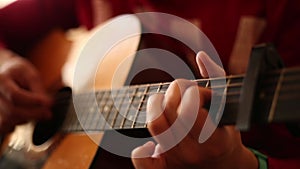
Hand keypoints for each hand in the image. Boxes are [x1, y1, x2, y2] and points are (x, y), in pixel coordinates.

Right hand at [0, 49, 51, 132]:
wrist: (3, 73)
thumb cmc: (19, 73)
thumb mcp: (31, 75)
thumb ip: (39, 89)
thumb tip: (48, 105)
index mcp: (0, 79)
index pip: (15, 95)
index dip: (33, 101)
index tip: (49, 103)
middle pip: (12, 111)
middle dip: (34, 114)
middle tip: (48, 114)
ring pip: (6, 121)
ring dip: (25, 120)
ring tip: (36, 112)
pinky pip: (2, 127)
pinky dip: (15, 125)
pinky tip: (24, 117)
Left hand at [131, 52, 257, 168]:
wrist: (223, 167)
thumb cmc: (224, 134)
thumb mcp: (228, 107)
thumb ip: (216, 78)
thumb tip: (200, 56)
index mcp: (213, 140)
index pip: (191, 109)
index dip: (194, 93)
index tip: (201, 94)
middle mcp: (192, 152)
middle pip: (168, 112)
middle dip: (174, 92)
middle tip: (182, 93)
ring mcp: (175, 160)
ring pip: (154, 124)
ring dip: (157, 106)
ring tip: (166, 104)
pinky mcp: (163, 167)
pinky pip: (142, 159)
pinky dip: (141, 149)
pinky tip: (150, 142)